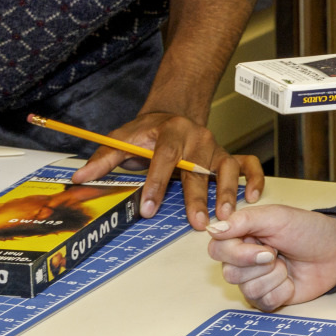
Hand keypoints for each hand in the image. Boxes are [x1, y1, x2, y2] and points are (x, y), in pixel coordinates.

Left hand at [70, 111, 263, 229]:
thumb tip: (80, 177)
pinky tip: (253, 196)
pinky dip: (254, 179)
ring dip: (227, 192)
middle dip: (197, 197)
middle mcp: (197, 138)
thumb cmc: (148, 131)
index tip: (148, 208)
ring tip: (224, 215)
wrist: (172, 114)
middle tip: (197, 222)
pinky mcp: (228, 154)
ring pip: (227, 168)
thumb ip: (104, 158)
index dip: (156, 184)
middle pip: (198, 168)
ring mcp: (215, 147)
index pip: (163, 159)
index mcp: (170, 132)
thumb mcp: (123, 139)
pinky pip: (248, 164)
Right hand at [205, 204, 335, 310]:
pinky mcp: (269, 298)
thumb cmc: (307, 230)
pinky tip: (291, 281)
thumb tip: (212, 229)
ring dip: (274, 277)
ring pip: (247, 290)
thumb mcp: (276, 216)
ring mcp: (256, 281)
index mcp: (241, 237)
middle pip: (230, 274)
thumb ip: (243, 221)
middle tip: (278, 254)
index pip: (217, 250)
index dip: (238, 253)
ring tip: (287, 265)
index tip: (266, 247)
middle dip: (260, 265)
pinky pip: (263, 302)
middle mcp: (243, 261)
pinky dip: (282, 291)